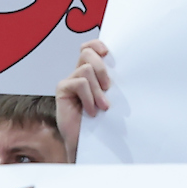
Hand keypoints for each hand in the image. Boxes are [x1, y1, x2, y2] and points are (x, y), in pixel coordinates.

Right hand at [57, 40, 112, 156]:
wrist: (88, 142)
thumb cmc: (102, 121)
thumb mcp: (111, 97)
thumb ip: (111, 83)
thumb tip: (124, 68)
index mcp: (92, 72)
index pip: (90, 47)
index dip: (97, 44)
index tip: (107, 53)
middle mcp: (79, 73)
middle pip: (88, 53)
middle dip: (102, 68)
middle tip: (109, 87)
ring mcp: (70, 81)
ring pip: (86, 69)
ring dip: (98, 89)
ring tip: (102, 106)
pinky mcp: (62, 89)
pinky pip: (79, 83)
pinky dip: (89, 97)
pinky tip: (91, 111)